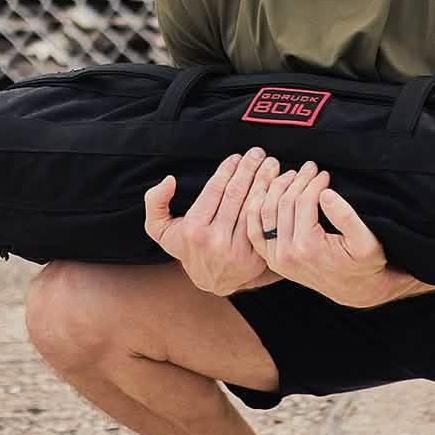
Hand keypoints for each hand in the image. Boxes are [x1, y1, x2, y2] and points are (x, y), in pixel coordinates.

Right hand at [144, 148, 281, 295]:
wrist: (209, 282)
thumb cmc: (186, 247)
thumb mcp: (160, 229)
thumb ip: (155, 202)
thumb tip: (168, 180)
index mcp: (194, 229)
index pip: (215, 190)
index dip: (228, 169)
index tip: (237, 156)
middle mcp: (215, 240)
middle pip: (237, 194)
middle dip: (249, 169)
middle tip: (259, 153)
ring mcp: (236, 251)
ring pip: (253, 206)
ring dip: (265, 181)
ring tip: (271, 164)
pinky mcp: (255, 258)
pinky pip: (264, 224)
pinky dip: (272, 202)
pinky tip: (279, 187)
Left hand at [245, 161, 392, 307]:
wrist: (354, 289)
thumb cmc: (364, 263)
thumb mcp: (366, 241)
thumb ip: (347, 217)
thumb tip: (325, 193)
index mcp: (309, 248)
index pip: (303, 201)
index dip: (313, 182)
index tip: (324, 173)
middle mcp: (286, 254)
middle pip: (282, 203)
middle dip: (296, 180)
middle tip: (309, 167)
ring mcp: (275, 258)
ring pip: (263, 212)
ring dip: (275, 188)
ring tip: (292, 174)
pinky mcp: (270, 259)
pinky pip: (254, 229)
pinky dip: (255, 207)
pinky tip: (267, 191)